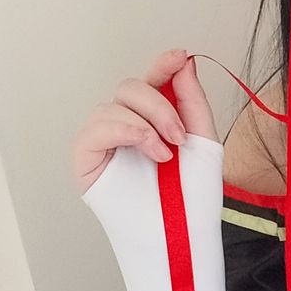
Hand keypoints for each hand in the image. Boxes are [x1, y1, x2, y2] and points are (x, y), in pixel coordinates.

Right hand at [72, 47, 218, 194]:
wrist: (183, 233)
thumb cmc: (193, 198)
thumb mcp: (203, 141)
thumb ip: (192, 100)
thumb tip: (182, 62)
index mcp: (153, 122)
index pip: (151, 84)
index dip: (162, 66)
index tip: (178, 56)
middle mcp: (126, 129)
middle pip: (129, 88)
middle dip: (159, 105)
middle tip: (179, 137)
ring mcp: (104, 143)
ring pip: (112, 105)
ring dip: (145, 123)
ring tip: (166, 154)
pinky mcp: (86, 160)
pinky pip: (95, 128)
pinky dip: (125, 130)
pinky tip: (147, 148)